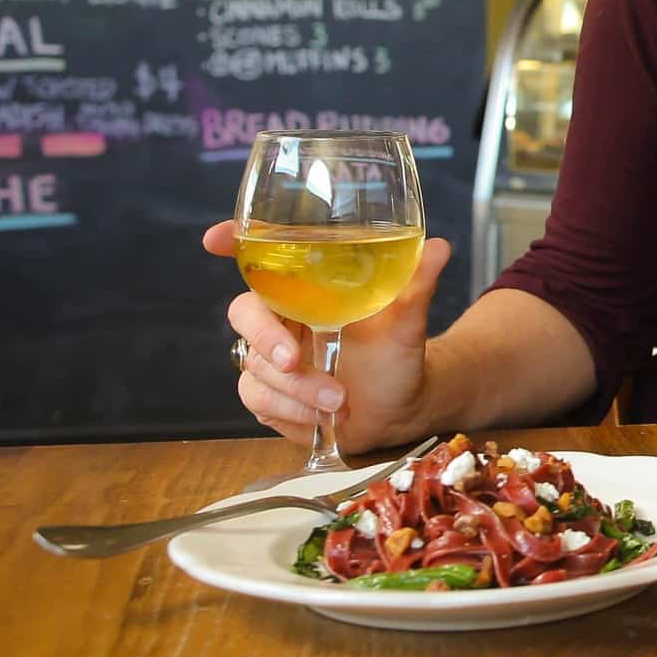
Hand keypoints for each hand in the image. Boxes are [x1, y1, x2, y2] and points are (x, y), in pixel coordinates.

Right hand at [210, 219, 449, 451]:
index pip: (259, 257)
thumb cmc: (397, 352)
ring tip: (339, 401)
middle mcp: (281, 317)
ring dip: (296, 388)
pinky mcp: (268, 396)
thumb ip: (416, 285)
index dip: (232, 243)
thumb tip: (440, 247)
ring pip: (254, 366)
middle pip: (244, 313)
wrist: (400, 406)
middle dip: (265, 337)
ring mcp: (269, 358)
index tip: (216, 239)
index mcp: (306, 287)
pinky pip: (260, 400)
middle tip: (293, 359)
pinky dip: (293, 411)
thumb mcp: (408, 320)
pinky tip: (323, 417)